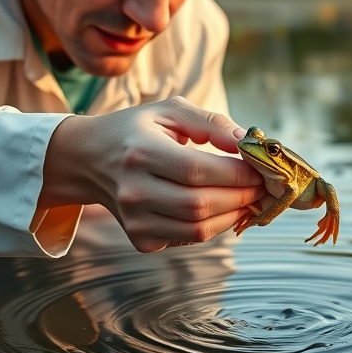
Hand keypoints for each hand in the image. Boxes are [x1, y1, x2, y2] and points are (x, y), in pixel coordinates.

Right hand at [38, 97, 266, 251]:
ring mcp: (135, 221)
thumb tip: (248, 143)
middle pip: (201, 204)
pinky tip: (220, 208)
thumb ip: (212, 123)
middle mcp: (133, 191)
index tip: (261, 169)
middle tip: (262, 186)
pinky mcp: (141, 240)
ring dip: (233, 215)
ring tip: (247, 197)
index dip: (238, 173)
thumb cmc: (136, 131)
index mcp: (140, 152)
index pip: (199, 170)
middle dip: (242, 196)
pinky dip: (213, 226)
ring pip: (199, 229)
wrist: (89, 160)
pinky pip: (189, 239)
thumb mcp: (170, 111)